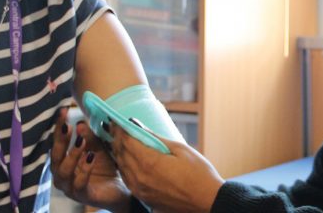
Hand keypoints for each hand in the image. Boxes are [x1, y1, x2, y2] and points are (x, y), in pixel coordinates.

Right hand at [51, 108, 130, 212]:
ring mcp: (70, 187)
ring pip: (64, 171)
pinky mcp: (82, 196)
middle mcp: (62, 174)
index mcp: (63, 161)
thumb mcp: (98, 148)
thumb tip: (80, 123)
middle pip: (55, 157)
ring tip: (81, 142)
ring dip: (72, 155)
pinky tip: (91, 158)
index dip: (58, 128)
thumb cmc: (104, 168)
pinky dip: (84, 170)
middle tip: (68, 126)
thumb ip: (89, 137)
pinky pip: (79, 183)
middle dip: (61, 140)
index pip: (57, 143)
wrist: (120, 190)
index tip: (63, 112)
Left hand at [110, 120, 224, 212]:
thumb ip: (157, 138)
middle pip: (121, 153)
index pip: (127, 141)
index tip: (117, 120)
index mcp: (150, 162)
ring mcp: (141, 190)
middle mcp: (140, 177)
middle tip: (115, 128)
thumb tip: (138, 126)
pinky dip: (124, 166)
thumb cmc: (199, 174)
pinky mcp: (144, 198)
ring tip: (119, 141)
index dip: (121, 129)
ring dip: (118, 153)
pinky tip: (126, 160)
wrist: (207, 202)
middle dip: (117, 139)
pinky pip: (127, 179)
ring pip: (121, 167)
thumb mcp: (181, 149)